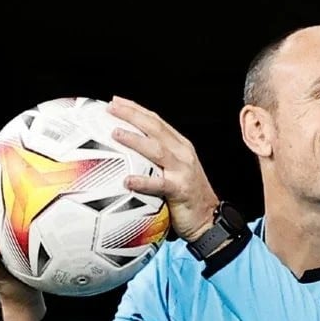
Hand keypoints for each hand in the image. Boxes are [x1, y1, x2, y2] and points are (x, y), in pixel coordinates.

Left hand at [107, 96, 219, 241]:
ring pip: (157, 150)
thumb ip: (155, 160)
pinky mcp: (181, 190)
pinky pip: (160, 184)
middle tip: (111, 107)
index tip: (116, 102)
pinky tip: (127, 180)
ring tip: (115, 133)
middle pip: (156, 128)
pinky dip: (144, 181)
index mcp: (180, 146)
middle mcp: (182, 154)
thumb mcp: (174, 170)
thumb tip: (126, 154)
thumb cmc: (187, 196)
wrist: (208, 218)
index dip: (136, 110)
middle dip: (133, 115)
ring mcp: (183, 171)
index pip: (156, 122)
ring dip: (135, 140)